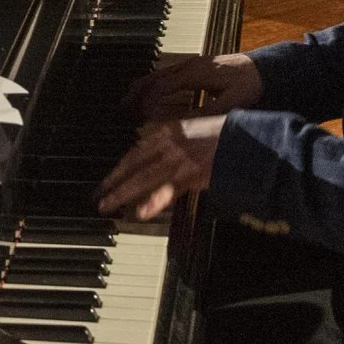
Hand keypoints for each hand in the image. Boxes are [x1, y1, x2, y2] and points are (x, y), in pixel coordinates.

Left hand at [98, 114, 223, 220]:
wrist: (246, 136)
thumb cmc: (224, 134)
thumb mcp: (193, 130)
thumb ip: (175, 142)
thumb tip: (159, 154)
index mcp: (167, 131)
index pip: (135, 152)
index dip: (119, 168)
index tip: (107, 179)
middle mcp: (167, 144)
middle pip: (132, 166)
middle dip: (113, 183)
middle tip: (98, 196)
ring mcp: (178, 159)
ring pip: (143, 179)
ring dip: (123, 194)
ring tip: (107, 206)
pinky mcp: (191, 174)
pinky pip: (167, 190)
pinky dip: (153, 202)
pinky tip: (141, 212)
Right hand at [125, 51, 260, 120]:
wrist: (267, 68)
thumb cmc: (250, 85)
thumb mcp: (230, 103)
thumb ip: (205, 113)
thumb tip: (180, 125)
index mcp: (195, 72)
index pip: (163, 86)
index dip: (148, 101)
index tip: (138, 116)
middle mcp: (189, 65)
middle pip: (155, 77)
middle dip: (137, 93)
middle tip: (122, 108)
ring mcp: (191, 64)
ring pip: (159, 74)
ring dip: (143, 88)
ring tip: (129, 102)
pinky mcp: (195, 67)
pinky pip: (168, 74)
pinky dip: (154, 85)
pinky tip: (150, 94)